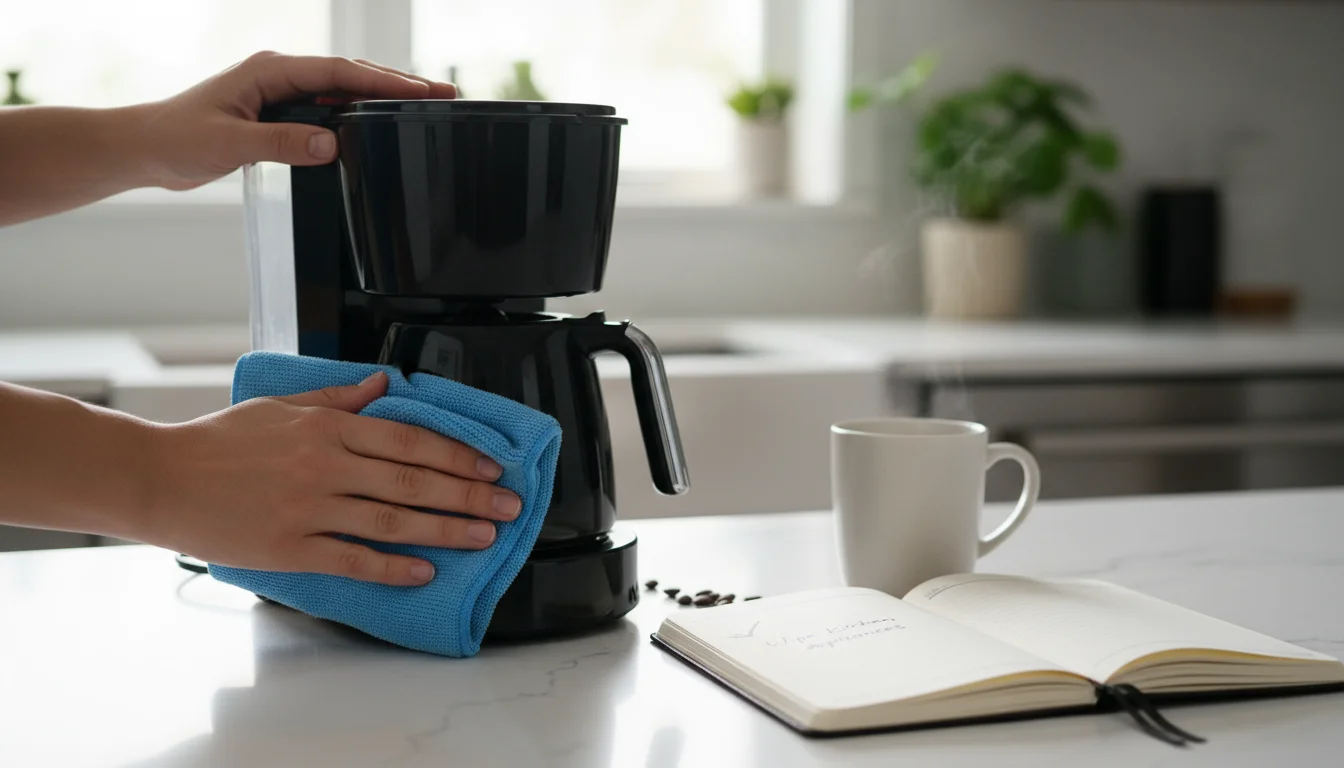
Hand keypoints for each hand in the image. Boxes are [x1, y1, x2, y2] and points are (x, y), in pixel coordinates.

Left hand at [137, 51, 456, 190]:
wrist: (145, 149)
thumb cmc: (177, 138)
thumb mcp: (231, 144)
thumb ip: (282, 143)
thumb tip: (330, 144)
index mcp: (271, 71)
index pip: (340, 72)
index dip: (385, 81)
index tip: (422, 91)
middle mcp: (279, 76)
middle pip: (351, 74)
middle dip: (397, 83)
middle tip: (442, 94)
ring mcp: (280, 93)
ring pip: (342, 90)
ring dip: (381, 97)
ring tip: (422, 107)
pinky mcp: (277, 113)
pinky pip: (327, 108)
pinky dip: (357, 113)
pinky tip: (377, 125)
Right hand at [146, 372, 519, 585]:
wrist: (161, 479)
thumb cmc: (219, 442)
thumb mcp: (280, 406)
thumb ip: (337, 398)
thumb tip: (384, 383)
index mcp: (326, 428)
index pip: (409, 440)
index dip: (457, 455)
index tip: (490, 467)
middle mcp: (325, 466)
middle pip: (413, 482)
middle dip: (469, 495)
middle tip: (508, 506)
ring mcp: (309, 510)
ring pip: (392, 522)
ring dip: (446, 530)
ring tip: (483, 537)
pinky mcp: (290, 549)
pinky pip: (353, 559)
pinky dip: (392, 567)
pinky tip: (425, 571)